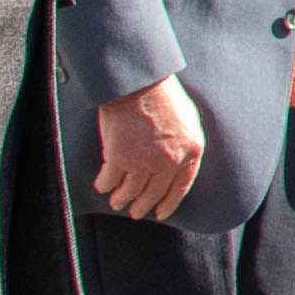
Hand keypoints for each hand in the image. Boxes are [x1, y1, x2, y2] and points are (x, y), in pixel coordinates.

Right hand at [94, 76, 205, 219]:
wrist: (138, 82)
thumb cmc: (164, 95)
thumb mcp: (189, 119)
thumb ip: (185, 144)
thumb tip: (179, 163)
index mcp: (191, 152)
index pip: (181, 188)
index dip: (169, 203)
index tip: (160, 213)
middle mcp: (169, 161)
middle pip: (154, 194)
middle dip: (143, 206)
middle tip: (136, 212)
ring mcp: (143, 162)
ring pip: (130, 191)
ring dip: (122, 199)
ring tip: (117, 202)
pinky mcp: (119, 158)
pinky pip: (110, 181)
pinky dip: (105, 185)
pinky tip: (103, 186)